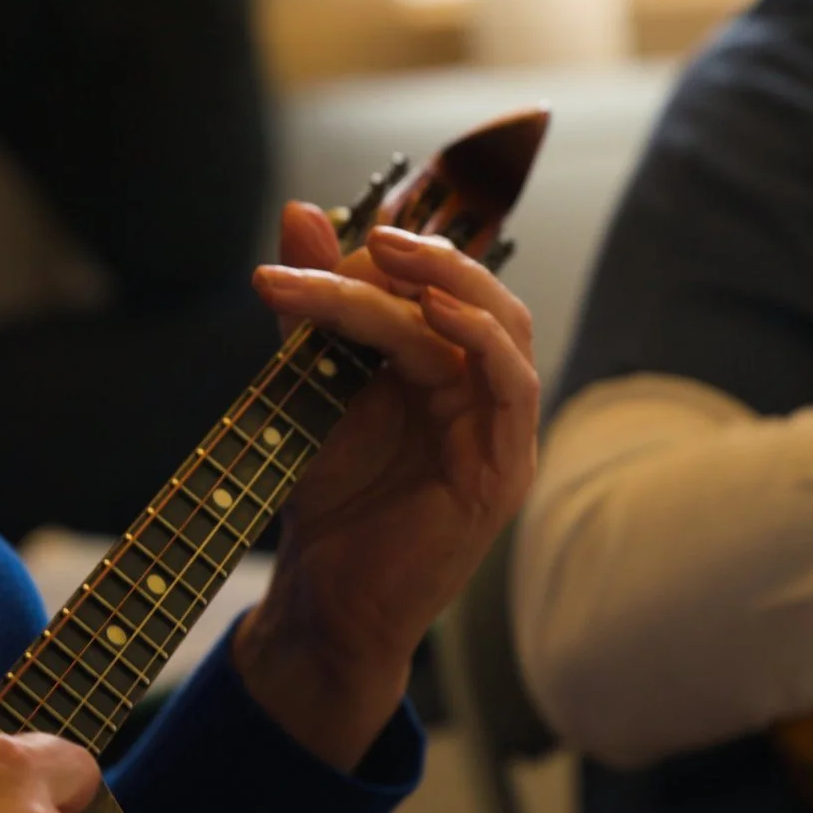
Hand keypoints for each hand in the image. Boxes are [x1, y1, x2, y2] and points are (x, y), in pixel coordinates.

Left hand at [236, 202, 540, 768]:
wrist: (321, 604)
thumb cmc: (324, 502)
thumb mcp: (304, 384)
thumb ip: (308, 307)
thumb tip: (300, 209)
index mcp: (443, 373)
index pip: (437, 287)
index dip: (390, 254)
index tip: (316, 243)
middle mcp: (480, 397)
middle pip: (481, 296)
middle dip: (429, 253)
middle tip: (367, 236)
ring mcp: (498, 434)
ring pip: (501, 329)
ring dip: (449, 281)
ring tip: (385, 257)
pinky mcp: (500, 472)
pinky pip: (512, 386)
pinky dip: (482, 339)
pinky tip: (436, 313)